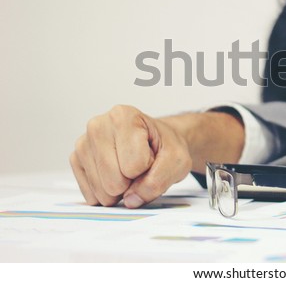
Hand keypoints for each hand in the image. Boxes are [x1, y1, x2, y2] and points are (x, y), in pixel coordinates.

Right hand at [70, 105, 192, 207]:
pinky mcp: (76, 161)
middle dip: (133, 182)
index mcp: (124, 116)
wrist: (157, 143)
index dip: (149, 167)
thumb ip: (159, 181)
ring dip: (122, 189)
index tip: (151, 154)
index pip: (135, 165)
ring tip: (129, 168)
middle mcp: (98, 126)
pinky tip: (116, 173)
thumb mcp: (177, 161)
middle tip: (141, 165)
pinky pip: (92, 196)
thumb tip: (130, 200)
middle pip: (114, 182)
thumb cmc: (166, 147)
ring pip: (102, 192)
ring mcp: (83, 144)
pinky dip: (108, 192)